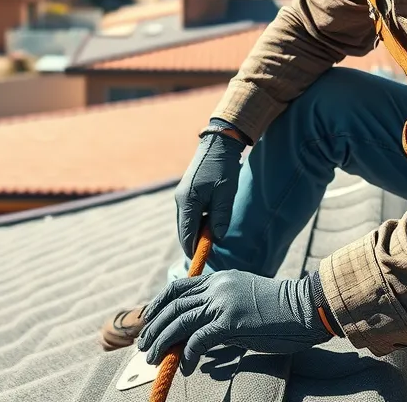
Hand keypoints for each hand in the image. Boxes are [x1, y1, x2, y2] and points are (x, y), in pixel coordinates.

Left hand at [136, 270, 332, 370]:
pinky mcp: (230, 322)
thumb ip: (221, 311)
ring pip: (179, 322)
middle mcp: (217, 287)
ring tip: (153, 359)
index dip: (157, 304)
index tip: (147, 320)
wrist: (307, 308)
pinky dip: (186, 355)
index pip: (177, 288)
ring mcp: (223, 303)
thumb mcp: (244, 301)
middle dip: (153, 327)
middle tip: (143, 345)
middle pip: (173, 305)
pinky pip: (197, 341)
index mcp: (219, 280)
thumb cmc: (280, 311)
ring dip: (162, 342)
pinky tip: (185, 367)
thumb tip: (200, 336)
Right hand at [175, 122, 245, 256]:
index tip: (200, 262)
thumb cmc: (224, 168)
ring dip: (196, 233)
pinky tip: (209, 225)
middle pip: (183, 230)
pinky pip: (189, 214)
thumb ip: (220, 216)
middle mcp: (181, 200)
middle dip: (194, 243)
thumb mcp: (225, 193)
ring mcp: (182, 196)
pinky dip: (197, 223)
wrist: (218, 144)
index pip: (186, 234)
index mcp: (188, 201)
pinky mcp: (186, 192)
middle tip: (207, 254)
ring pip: (186, 223)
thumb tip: (217, 238)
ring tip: (211, 240)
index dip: (193, 250)